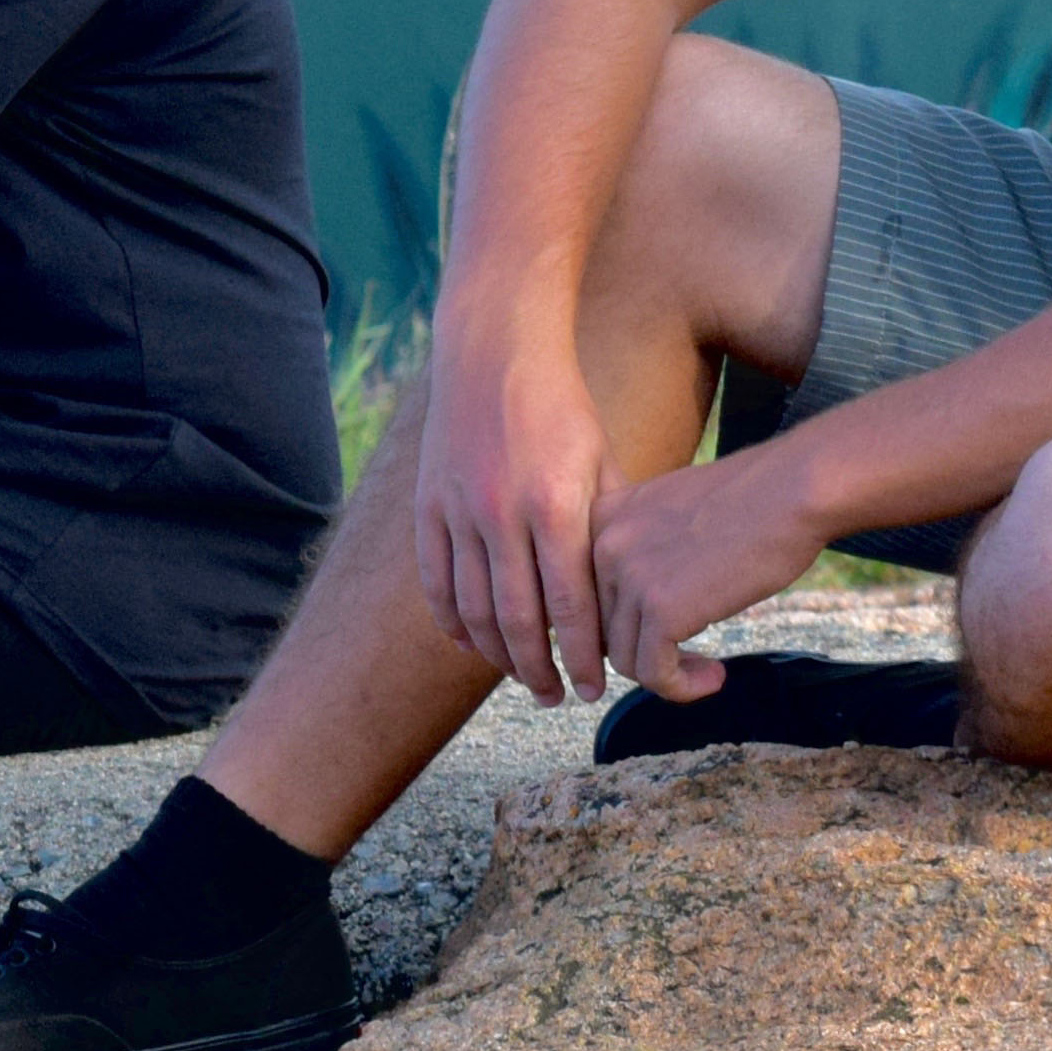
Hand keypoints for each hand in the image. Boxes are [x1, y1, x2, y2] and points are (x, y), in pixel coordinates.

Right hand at [414, 322, 621, 705]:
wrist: (492, 352)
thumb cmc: (561, 408)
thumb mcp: (602, 463)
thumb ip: (608, 529)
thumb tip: (624, 595)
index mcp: (554, 505)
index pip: (571, 607)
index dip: (584, 657)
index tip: (596, 688)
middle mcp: (500, 514)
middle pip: (518, 621)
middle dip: (541, 671)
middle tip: (558, 698)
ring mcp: (457, 510)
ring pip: (472, 610)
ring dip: (497, 655)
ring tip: (521, 678)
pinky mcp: (427, 505)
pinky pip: (434, 581)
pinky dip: (451, 621)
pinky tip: (470, 643)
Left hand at [587, 445, 832, 707]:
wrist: (793, 489)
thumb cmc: (750, 501)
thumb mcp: (671, 514)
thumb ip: (641, 553)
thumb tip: (634, 617)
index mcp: (603, 517)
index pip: (591, 593)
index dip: (624, 625)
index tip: (662, 637)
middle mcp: (604, 544)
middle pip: (605, 627)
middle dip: (645, 650)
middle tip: (689, 658)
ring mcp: (630, 576)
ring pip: (624, 657)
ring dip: (666, 674)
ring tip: (706, 669)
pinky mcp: (663, 610)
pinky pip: (653, 673)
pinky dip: (681, 687)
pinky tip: (714, 677)